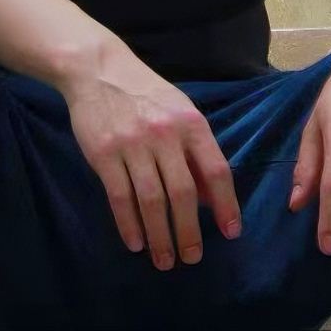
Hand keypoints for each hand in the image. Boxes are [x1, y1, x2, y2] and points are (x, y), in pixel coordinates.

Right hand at [62, 50, 241, 270]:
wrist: (100, 70)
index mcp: (190, 122)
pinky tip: (136, 243)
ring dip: (160, 236)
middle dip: (189, 231)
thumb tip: (210, 198)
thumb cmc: (146, 94)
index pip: (215, 170)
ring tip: (165, 260)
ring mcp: (133, 144)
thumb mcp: (180, 112)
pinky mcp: (105, 153)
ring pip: (152, 201)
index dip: (226, 204)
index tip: (231, 232)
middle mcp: (165, 134)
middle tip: (192, 258)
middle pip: (183, 192)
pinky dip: (129, 224)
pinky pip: (120, 197)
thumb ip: (196, 152)